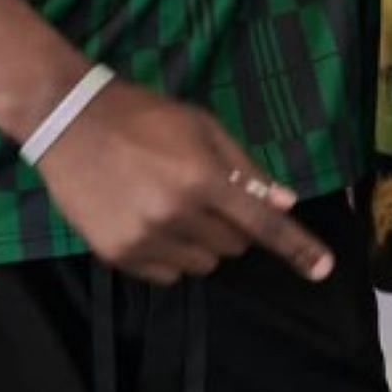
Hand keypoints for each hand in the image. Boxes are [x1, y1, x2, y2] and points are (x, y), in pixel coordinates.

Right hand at [36, 79, 334, 285]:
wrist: (68, 121)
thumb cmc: (144, 116)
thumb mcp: (202, 127)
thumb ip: (245, 168)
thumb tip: (285, 202)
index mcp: (203, 179)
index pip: (262, 225)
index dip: (297, 248)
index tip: (323, 269)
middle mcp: (176, 215)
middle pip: (234, 247)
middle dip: (232, 226)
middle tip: (204, 196)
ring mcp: (145, 239)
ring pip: (202, 264)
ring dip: (201, 243)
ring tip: (171, 206)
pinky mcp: (117, 255)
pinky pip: (167, 275)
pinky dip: (169, 256)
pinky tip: (148, 221)